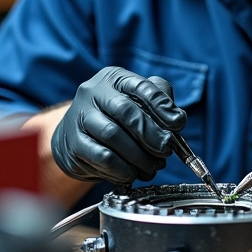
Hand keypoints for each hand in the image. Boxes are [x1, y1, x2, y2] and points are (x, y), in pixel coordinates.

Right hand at [51, 67, 185, 183]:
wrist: (75, 134)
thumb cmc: (114, 117)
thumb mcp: (137, 101)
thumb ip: (160, 103)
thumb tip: (177, 118)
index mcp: (114, 78)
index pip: (140, 86)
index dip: (161, 106)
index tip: (178, 124)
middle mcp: (93, 92)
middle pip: (125, 111)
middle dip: (150, 133)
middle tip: (166, 149)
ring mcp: (79, 116)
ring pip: (112, 135)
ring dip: (138, 155)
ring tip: (152, 166)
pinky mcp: (72, 142)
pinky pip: (101, 157)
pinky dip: (121, 169)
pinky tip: (131, 173)